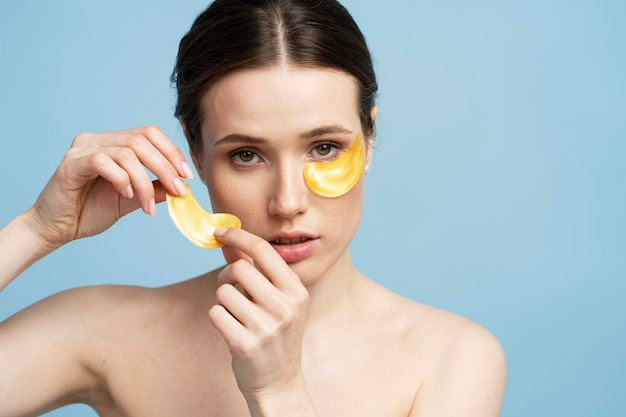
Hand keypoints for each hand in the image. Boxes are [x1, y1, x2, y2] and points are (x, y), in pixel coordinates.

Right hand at [27, 126, 192, 248]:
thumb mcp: (132, 200)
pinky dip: (121, 179)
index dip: (172, 152)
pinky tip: (126, 196)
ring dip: (145, 182)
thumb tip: (181, 186)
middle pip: (142, 140)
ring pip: (127, 152)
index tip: (187, 176)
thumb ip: (154, 190)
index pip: (149, 134)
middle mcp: (98, 139)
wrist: (56, 229)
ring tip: (147, 205)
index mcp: (113, 143)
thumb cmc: (90, 211)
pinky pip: (103, 162)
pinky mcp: (71, 163)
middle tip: (179, 191)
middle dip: (166, 167)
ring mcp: (83, 148)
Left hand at [210, 228, 310, 401]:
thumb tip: (231, 242)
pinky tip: (232, 330)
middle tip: (230, 288)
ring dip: (223, 301)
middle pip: (239, 267)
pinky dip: (218, 318)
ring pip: (223, 291)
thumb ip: (259, 272)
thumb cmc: (276, 335)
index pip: (263, 250)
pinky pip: (215, 313)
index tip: (220, 232)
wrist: (280, 383)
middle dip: (226, 275)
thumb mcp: (280, 302)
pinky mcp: (244, 344)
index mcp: (297, 291)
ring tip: (237, 315)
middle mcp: (285, 306)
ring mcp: (266, 327)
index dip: (238, 236)